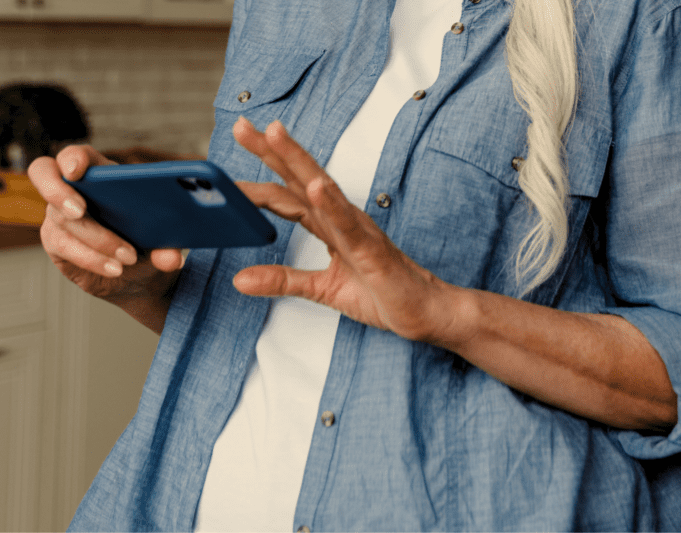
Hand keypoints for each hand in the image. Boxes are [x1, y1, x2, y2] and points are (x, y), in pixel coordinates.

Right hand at [28, 146, 183, 331]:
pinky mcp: (57, 241)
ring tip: (128, 257)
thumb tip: (170, 258)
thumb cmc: (150, 242)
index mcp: (103, 174)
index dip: (73, 158)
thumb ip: (169, 246)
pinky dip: (91, 258)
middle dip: (58, 190)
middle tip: (80, 210)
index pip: (79, 155)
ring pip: (63, 219)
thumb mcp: (164, 240)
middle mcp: (75, 189)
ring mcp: (60, 214)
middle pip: (45, 174)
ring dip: (97, 239)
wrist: (141, 275)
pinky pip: (65, 246)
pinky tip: (114, 268)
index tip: (77, 171)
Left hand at [232, 118, 457, 342]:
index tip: (225, 170)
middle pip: (300, 179)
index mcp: (328, 225)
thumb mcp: (322, 289)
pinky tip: (316, 187)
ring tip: (274, 135)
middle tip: (240, 127)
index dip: (257, 180)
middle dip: (271, 151)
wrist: (423, 311)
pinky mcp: (372, 250)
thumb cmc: (383, 294)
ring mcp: (357, 230)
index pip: (287, 195)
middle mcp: (341, 219)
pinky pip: (349, 226)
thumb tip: (240, 280)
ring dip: (298, 160)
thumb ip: (283, 280)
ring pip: (323, 189)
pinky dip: (332, 205)